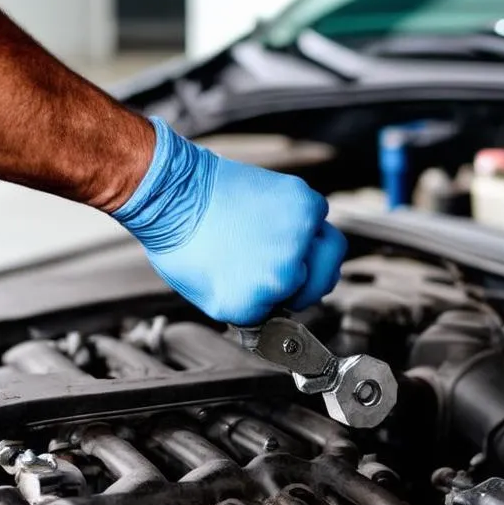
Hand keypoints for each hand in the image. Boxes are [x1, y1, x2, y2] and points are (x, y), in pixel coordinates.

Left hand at [113, 119, 347, 324]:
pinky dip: (308, 220)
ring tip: (290, 245)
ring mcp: (295, 241)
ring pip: (329, 255)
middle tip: (285, 270)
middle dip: (301, 283)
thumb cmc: (181, 238)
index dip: (271, 299)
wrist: (175, 190)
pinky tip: (282, 218)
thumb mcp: (207, 294)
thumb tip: (274, 308)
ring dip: (314, 253)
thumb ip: (248, 308)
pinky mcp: (304, 206)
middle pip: (313, 288)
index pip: (280, 314)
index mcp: (250, 306)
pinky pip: (321, 219)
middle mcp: (280, 277)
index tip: (257, 283)